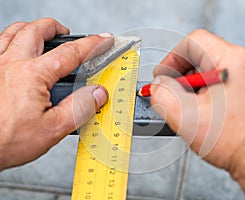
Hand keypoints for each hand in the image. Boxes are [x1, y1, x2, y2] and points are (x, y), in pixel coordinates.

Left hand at [0, 18, 112, 169]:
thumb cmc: (6, 141)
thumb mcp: (52, 129)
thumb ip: (79, 108)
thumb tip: (98, 93)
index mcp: (31, 75)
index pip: (70, 53)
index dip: (92, 44)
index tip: (103, 39)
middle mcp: (11, 64)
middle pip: (37, 31)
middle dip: (57, 28)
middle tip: (68, 34)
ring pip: (15, 31)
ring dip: (34, 29)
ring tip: (45, 35)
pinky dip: (12, 38)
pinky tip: (18, 47)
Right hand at [151, 30, 244, 198]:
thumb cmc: (239, 144)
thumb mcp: (186, 117)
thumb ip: (162, 94)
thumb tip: (157, 85)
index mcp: (235, 61)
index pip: (194, 41)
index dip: (172, 58)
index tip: (164, 76)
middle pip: (204, 57)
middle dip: (184, 77)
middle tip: (175, 97)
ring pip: (214, 72)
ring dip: (197, 88)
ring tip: (194, 110)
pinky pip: (227, 83)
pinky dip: (212, 94)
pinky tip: (208, 113)